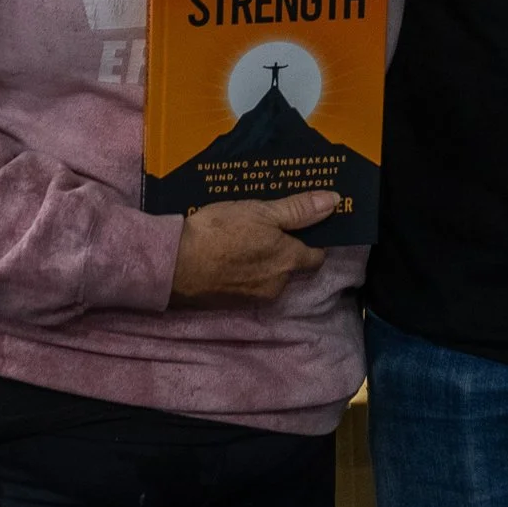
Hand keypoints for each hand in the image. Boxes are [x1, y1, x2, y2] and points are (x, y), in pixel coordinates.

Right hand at [169, 191, 336, 306]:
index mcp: (288, 262)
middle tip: (265, 226)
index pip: (317, 256)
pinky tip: (227, 255)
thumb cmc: (220, 231)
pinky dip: (244, 272)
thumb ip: (298, 209)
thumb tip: (334, 202)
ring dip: (262, 261)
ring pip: (269, 277)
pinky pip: (248, 285)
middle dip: (283, 250)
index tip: (304, 224)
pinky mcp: (232, 304)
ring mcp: (254, 298)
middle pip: (291, 267)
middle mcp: (277, 286)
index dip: (313, 240)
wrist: (173, 264)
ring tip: (243, 238)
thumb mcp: (260, 211)